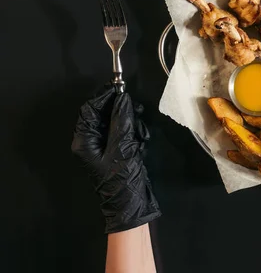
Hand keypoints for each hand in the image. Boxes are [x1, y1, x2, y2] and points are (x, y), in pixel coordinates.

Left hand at [72, 87, 160, 233]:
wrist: (131, 206)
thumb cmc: (121, 179)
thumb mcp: (122, 147)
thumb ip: (122, 120)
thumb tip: (122, 98)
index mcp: (84, 141)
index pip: (90, 109)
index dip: (104, 96)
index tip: (121, 88)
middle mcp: (91, 142)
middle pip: (103, 114)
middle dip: (121, 111)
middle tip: (137, 110)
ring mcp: (104, 147)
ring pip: (117, 123)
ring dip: (131, 124)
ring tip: (141, 134)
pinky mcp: (117, 151)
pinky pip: (125, 134)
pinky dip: (134, 134)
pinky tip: (141, 143)